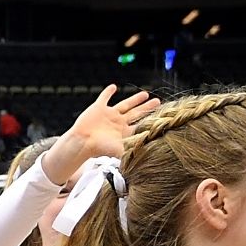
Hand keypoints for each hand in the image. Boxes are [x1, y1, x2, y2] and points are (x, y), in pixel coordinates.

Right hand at [40, 85, 160, 185]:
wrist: (82, 142)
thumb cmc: (100, 148)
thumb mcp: (121, 150)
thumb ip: (135, 151)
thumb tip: (152, 158)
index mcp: (125, 132)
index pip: (141, 124)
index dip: (151, 119)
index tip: (162, 114)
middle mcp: (118, 123)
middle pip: (136, 113)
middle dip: (147, 108)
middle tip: (158, 101)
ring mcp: (108, 115)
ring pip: (125, 105)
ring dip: (135, 99)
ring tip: (145, 94)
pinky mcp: (98, 108)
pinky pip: (104, 98)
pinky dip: (108, 92)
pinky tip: (113, 87)